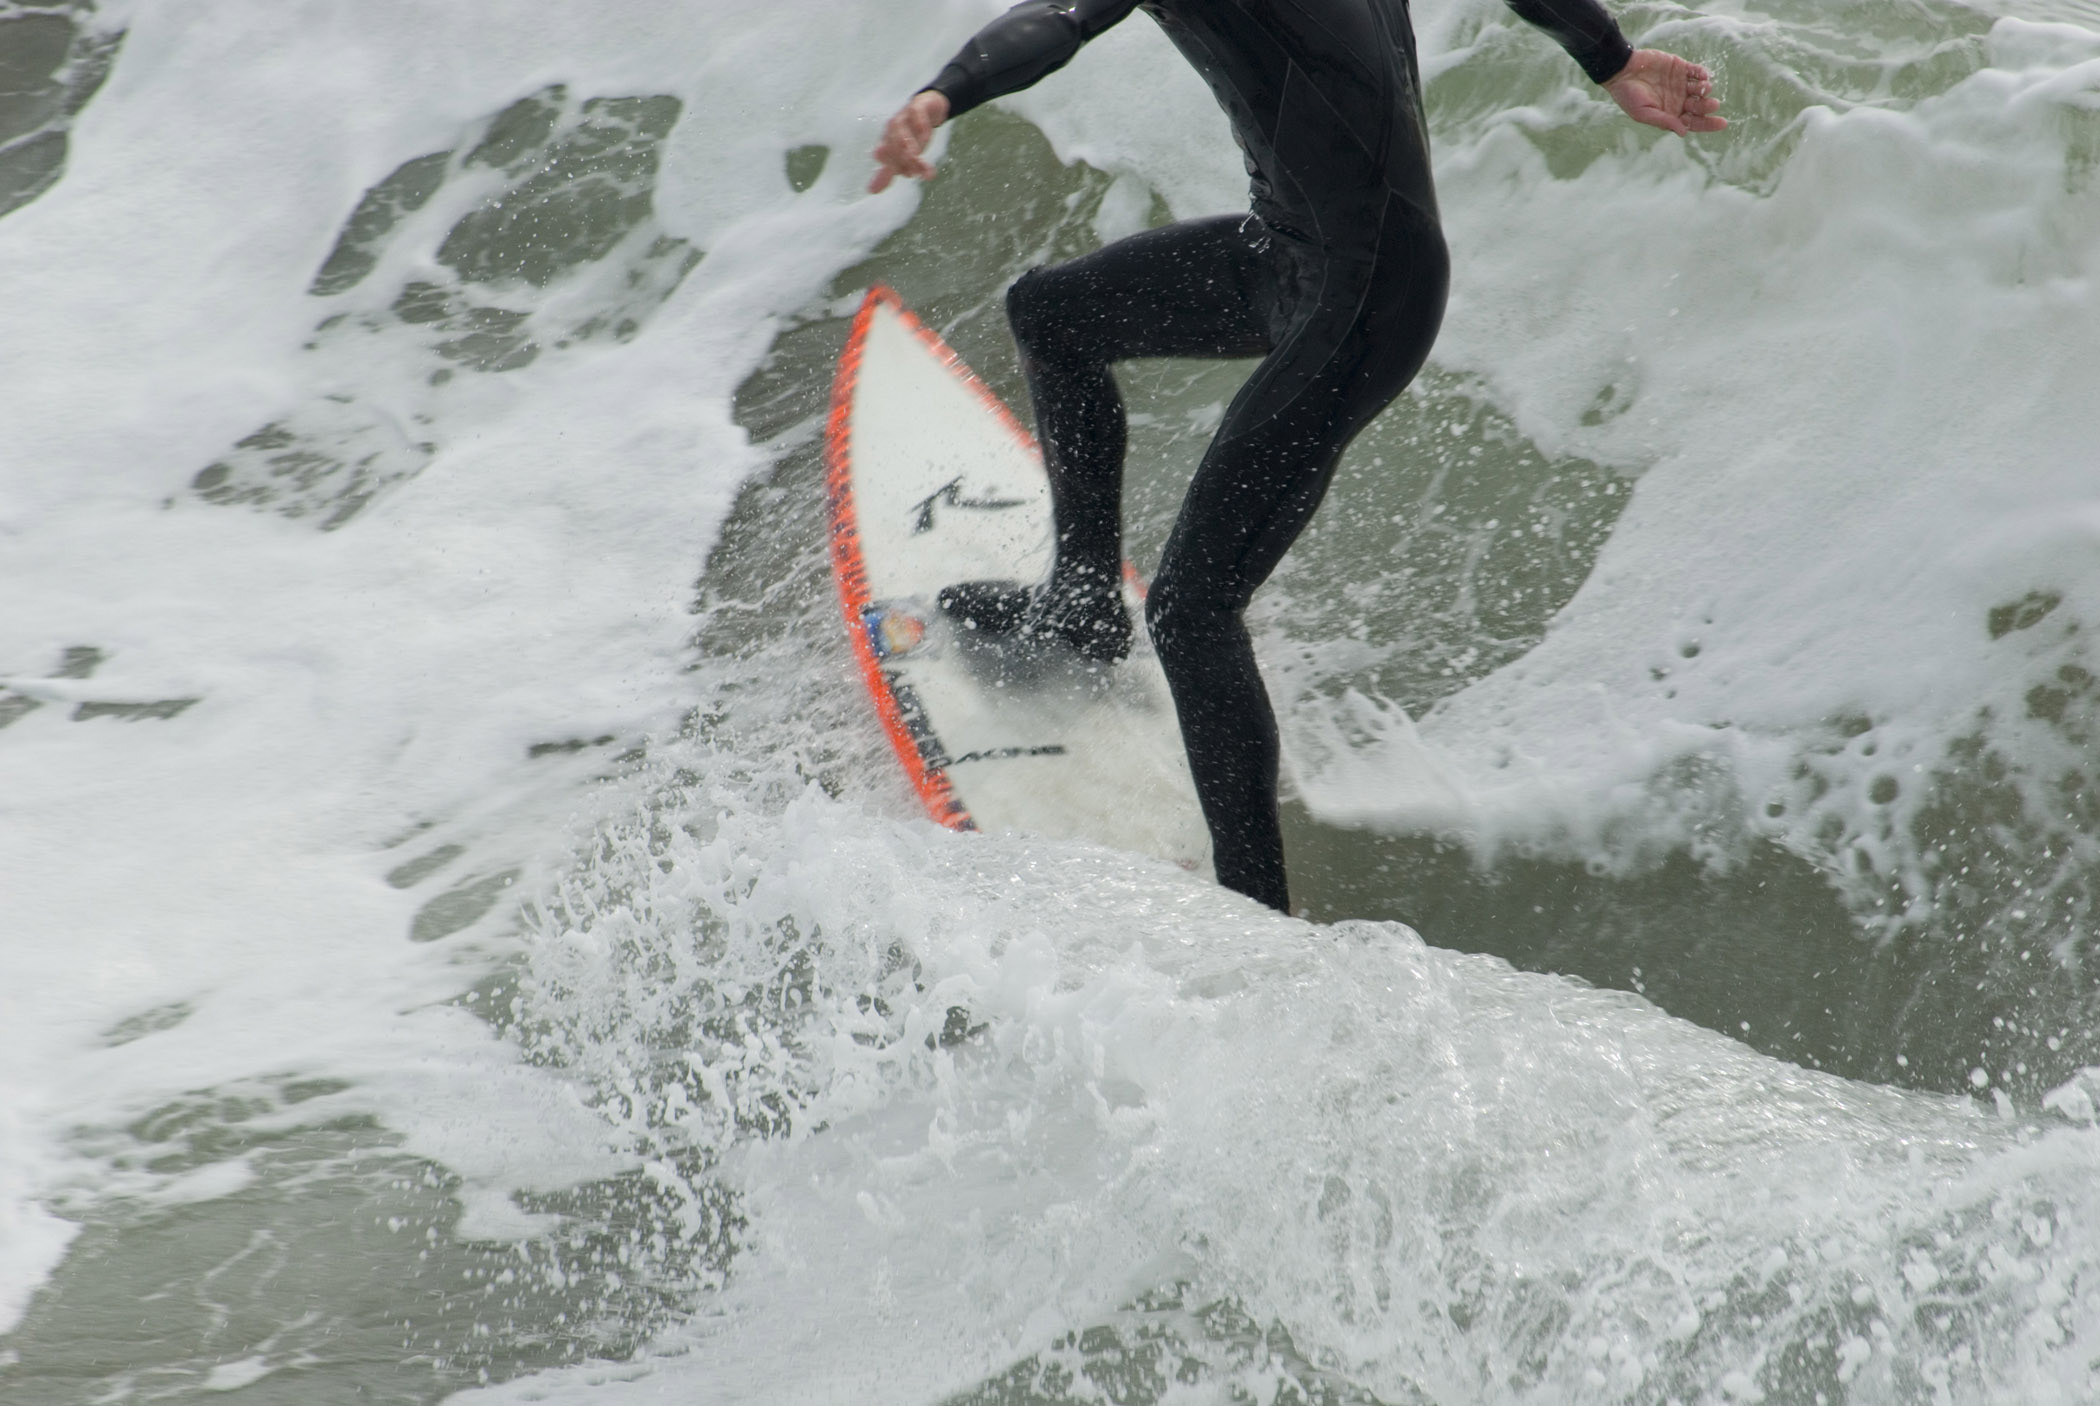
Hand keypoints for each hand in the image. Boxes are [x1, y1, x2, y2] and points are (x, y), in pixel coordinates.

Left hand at [869, 90, 951, 192]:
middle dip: (900, 159)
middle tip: (911, 174)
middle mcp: (892, 128)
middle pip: (892, 144)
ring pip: (901, 129)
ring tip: (915, 157)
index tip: (897, 178)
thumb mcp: (902, 154)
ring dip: (908, 143)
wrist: (927, 106)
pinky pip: (916, 112)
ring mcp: (904, 116)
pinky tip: (924, 131)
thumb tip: (871, 191)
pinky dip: (919, 121)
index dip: (888, 166)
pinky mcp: (918, 106)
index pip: (883, 155)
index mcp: (886, 140)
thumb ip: (888, 172)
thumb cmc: (911, 134)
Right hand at [1602, 49, 1726, 136]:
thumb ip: (1664, 121)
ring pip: (1700, 89)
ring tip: (1705, 88)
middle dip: (1707, 107)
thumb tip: (1684, 132)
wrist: (1621, 71)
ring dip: (1705, 90)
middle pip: (1699, 107)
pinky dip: (1702, 73)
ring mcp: (1680, 84)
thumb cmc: (1628, 96)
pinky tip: (1703, 76)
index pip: (1693, 122)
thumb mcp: (1644, 113)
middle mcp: (1677, 100)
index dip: (1708, 124)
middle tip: (1713, 104)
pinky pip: (1696, 71)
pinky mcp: (1680, 67)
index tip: (1722, 123)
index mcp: (1670, 114)